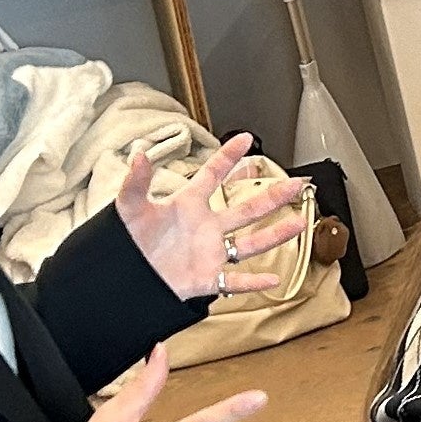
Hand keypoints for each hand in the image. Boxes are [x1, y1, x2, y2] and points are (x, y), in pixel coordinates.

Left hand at [118, 134, 312, 303]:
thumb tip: (139, 156)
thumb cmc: (125, 244)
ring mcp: (209, 253)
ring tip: (299, 223)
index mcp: (188, 206)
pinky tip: (272, 280)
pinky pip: (235, 281)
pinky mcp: (206, 278)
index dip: (228, 157)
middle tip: (296, 184)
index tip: (245, 139)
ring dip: (276, 234)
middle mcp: (205, 228)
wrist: (121, 279)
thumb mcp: (128, 208)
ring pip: (251, 243)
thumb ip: (136, 182)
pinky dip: (253, 282)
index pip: (212, 175)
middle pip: (247, 209)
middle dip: (273, 196)